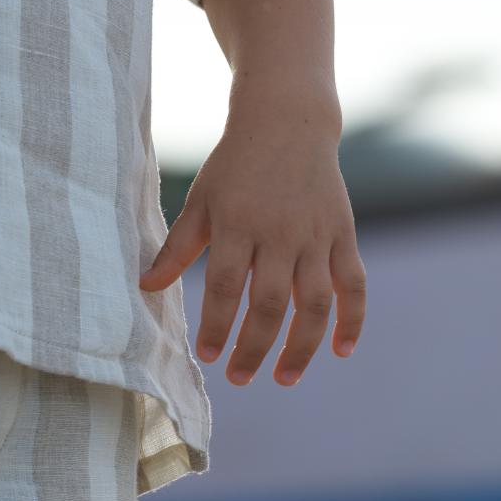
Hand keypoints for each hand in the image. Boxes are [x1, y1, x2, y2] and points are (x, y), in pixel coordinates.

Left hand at [140, 95, 365, 385]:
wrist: (288, 122)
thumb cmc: (235, 166)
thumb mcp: (201, 200)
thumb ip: (177, 246)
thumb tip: (146, 287)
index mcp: (238, 223)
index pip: (225, 285)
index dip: (216, 324)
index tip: (207, 356)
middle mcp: (280, 232)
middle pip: (269, 303)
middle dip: (254, 347)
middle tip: (239, 377)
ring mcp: (316, 235)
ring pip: (314, 303)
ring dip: (302, 346)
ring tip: (284, 378)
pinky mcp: (343, 234)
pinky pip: (353, 284)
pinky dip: (352, 320)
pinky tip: (341, 351)